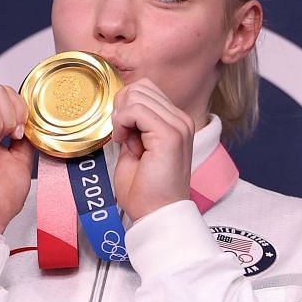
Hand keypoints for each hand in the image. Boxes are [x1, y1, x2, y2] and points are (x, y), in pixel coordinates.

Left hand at [109, 80, 194, 221]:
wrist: (156, 214)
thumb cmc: (145, 190)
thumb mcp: (135, 148)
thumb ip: (132, 126)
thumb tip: (120, 108)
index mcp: (175, 122)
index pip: (145, 89)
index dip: (125, 106)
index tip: (122, 133)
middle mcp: (180, 120)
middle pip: (140, 87)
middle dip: (121, 108)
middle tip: (121, 136)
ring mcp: (178, 126)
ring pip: (137, 94)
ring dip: (121, 116)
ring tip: (124, 140)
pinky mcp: (170, 135)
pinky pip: (136, 109)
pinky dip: (122, 122)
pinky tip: (124, 142)